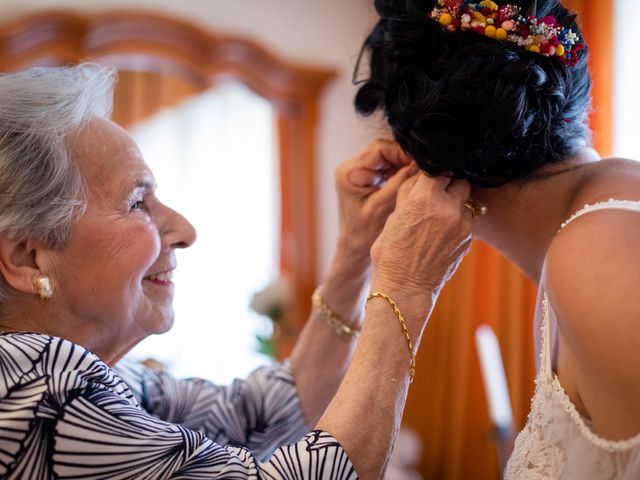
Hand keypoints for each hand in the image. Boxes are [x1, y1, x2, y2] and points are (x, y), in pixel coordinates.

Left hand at [334, 140, 415, 263]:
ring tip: (421, 175)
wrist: (354, 248)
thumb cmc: (363, 234)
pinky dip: (401, 171)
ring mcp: (359, 171)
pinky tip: (414, 180)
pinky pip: (388, 166)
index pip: (379, 149)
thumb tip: (420, 165)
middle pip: (384, 150)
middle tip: (425, 169)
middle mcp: (351, 167)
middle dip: (405, 158)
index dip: (402, 152)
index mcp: (349, 173)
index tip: (421, 163)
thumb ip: (399, 184)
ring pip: (388, 157)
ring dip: (405, 164)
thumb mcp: (382, 208)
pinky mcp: (368, 177)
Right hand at [370, 173, 472, 320]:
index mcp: (424, 198)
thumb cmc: (390, 252)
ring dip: (455, 201)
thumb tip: (420, 174)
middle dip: (448, 182)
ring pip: (466, 199)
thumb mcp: (394, 216)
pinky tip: (442, 231)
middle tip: (436, 192)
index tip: (427, 174)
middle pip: (459, 180)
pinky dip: (457, 219)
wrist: (405, 288)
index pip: (438, 168)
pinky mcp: (468, 239)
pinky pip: (467, 219)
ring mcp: (462, 225)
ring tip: (438, 213)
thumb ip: (409, 192)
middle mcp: (448, 208)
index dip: (432, 170)